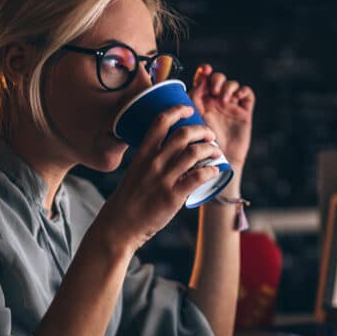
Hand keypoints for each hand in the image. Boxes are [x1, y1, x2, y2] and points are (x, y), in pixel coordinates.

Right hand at [96, 106, 222, 251]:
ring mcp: (163, 179)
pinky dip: (211, 171)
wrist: (119, 226)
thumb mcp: (136, 172)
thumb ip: (151, 160)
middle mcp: (154, 162)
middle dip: (202, 130)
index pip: (160, 121)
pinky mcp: (173, 196)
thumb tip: (173, 153)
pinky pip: (198, 177)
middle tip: (210, 135)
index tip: (189, 109)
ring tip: (216, 151)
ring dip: (211, 149)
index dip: (177, 110)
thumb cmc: (129, 199)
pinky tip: (214, 171)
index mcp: (143, 154)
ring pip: (194, 153)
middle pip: (183, 134)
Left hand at [190, 64, 253, 166]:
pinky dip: (242, 91)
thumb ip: (189, 105)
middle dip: (216, 79)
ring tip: (223, 99)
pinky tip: (236, 98)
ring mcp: (230, 107)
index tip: (204, 71)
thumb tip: (190, 85)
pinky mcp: (244, 113)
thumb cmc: (198, 147)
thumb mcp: (190, 123)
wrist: (216, 164)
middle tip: (213, 91)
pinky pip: (247, 94)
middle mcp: (215, 103)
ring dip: (228, 86)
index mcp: (200, 103)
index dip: (204, 71)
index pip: (203, 79)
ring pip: (232, 84)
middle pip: (218, 78)